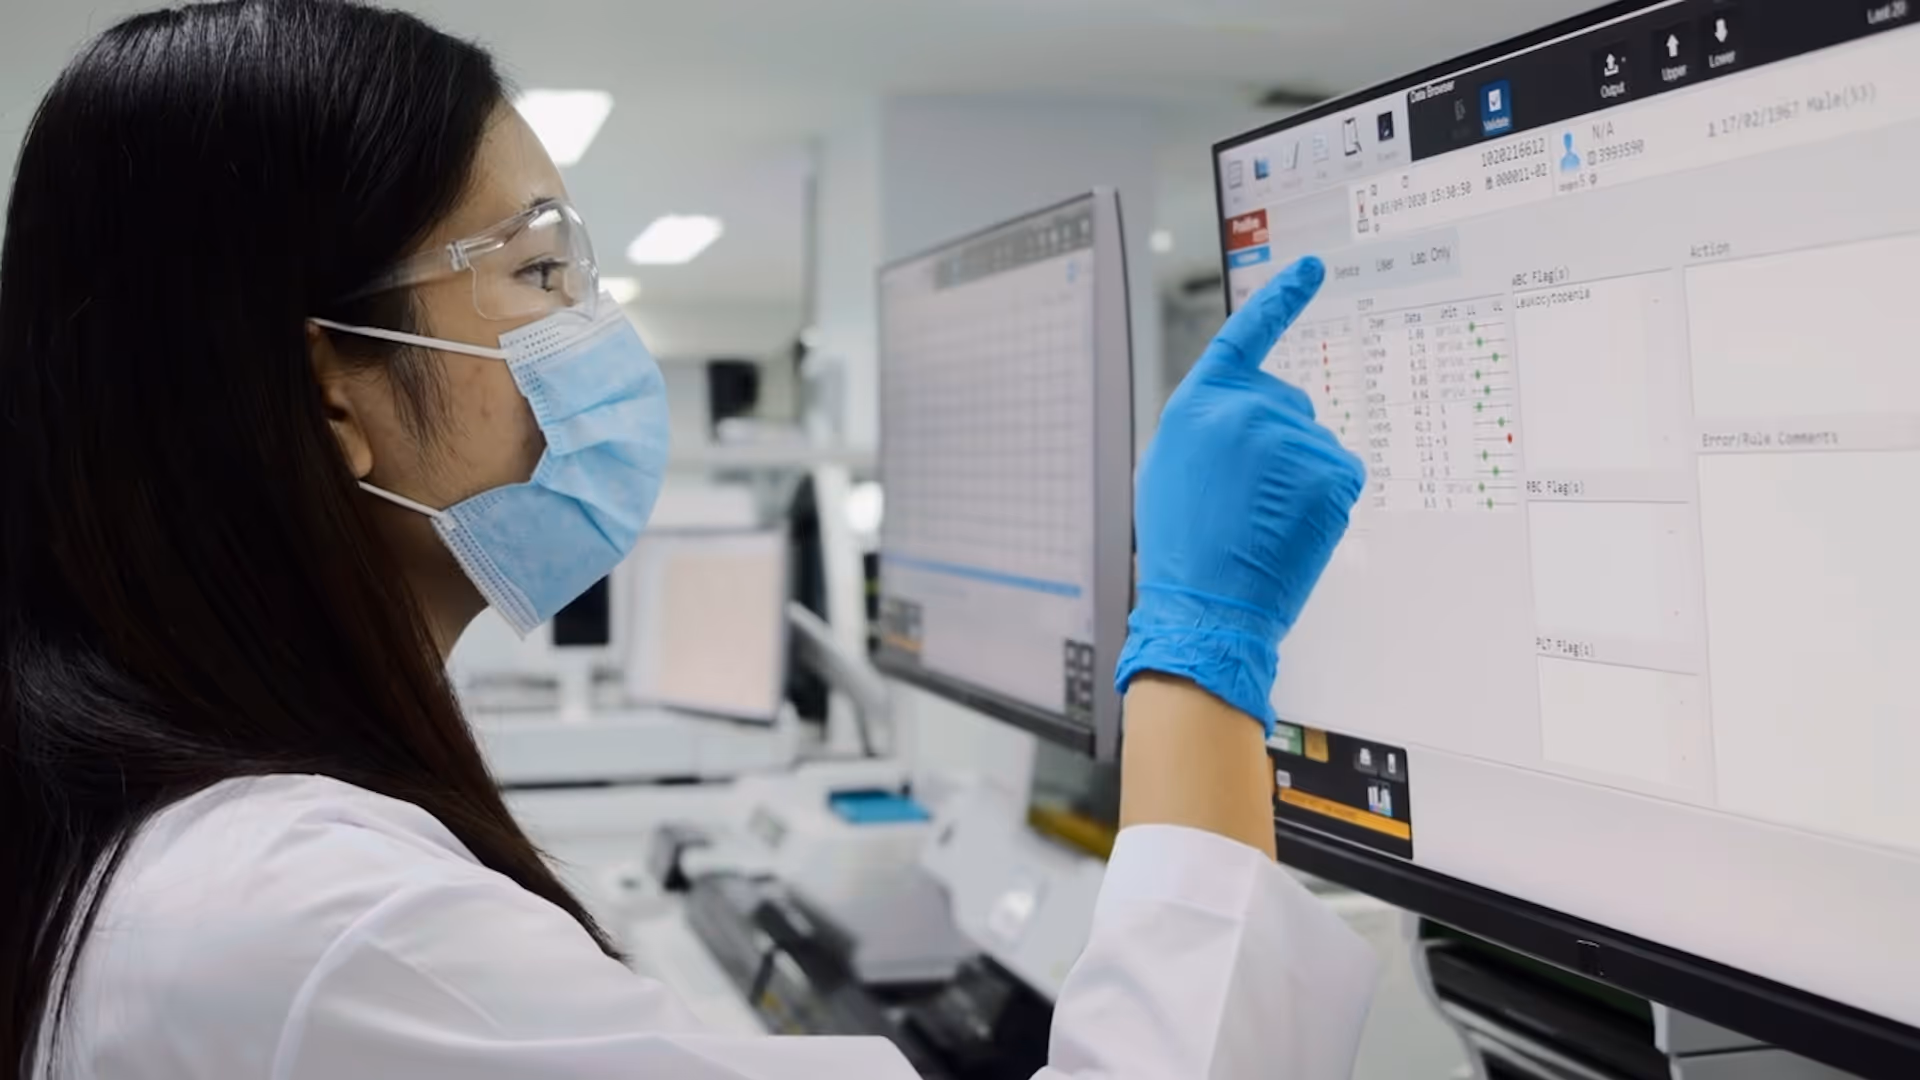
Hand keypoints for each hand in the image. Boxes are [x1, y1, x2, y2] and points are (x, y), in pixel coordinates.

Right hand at [1115, 257, 1364, 732]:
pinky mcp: (1329, 471)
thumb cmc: (1182, 548)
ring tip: (1262, 523)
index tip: (1312, 267)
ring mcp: (1292, 439)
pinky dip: (1323, 500)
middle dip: (1277, 443)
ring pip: (1313, 445)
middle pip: (1288, 405)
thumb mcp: (1170, 468)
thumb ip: (1206, 425)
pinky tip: (1292, 529)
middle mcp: (1246, 409)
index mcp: (1199, 403)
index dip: (1280, 299)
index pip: (1246, 336)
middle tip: (1247, 500)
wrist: (1206, 607)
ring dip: (1298, 478)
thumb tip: (1241, 412)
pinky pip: (1339, 473)